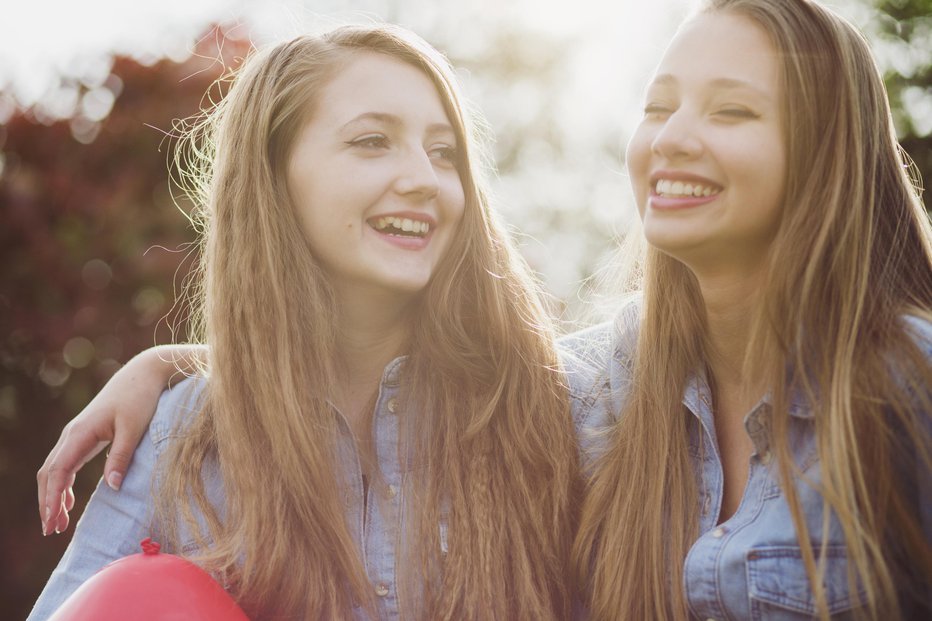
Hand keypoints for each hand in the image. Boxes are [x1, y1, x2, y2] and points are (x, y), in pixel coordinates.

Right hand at [36, 345, 199, 535]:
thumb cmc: (141, 398)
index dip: (52, 498)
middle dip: (47, 502)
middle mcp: (73, 434)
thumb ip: (121, 456)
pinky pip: (66, 463)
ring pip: (55, 469)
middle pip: (49, 473)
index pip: (57, 472)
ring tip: (57, 523)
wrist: (143, 373)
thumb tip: (113, 486)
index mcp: (81, 433)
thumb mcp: (134, 427)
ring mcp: (77, 434)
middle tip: (51, 530)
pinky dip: (63, 484)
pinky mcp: (86, 435)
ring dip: (53, 495)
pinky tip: (68, 502)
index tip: (51, 521)